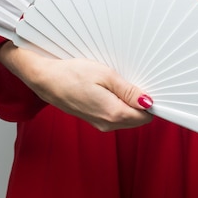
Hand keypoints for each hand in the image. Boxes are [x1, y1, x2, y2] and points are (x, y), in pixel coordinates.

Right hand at [0, 42, 152, 131]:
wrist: (46, 80)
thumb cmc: (72, 74)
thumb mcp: (105, 75)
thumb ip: (128, 90)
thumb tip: (148, 102)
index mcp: (113, 113)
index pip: (146, 117)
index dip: (151, 103)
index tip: (150, 88)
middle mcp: (108, 123)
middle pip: (138, 119)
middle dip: (141, 103)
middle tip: (134, 81)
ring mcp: (100, 123)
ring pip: (126, 118)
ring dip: (129, 103)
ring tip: (119, 83)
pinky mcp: (94, 119)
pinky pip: (115, 115)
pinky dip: (118, 104)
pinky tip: (110, 89)